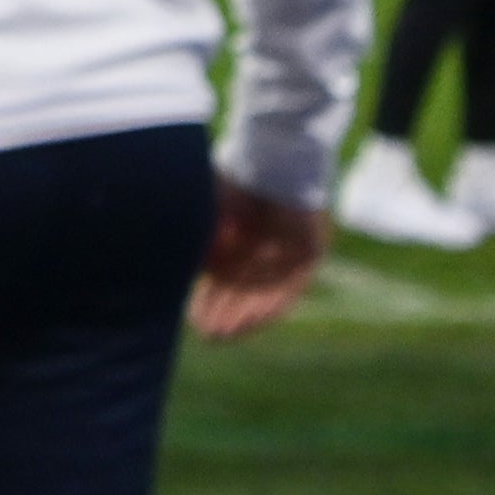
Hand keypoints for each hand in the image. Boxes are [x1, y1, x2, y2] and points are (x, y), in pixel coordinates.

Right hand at [190, 184, 329, 339]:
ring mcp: (290, 247)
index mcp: (240, 230)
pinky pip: (291, 284)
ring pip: (268, 290)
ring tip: (225, 334)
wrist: (271, 158)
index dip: (208, 298)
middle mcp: (266, 242)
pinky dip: (271, 302)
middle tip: (208, 336)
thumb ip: (200, 247)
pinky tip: (252, 320)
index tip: (192, 319)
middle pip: (246, 288)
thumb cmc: (233, 180)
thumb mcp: (206, 218)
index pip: (224, 274)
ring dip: (246, 314)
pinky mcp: (311, 249)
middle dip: (226, 312)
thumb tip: (183, 279)